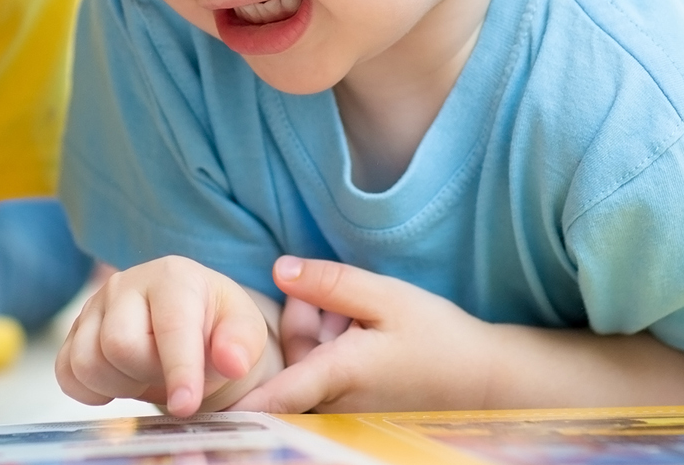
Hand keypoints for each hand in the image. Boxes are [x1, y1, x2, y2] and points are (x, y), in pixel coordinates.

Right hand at [56, 255, 278, 415]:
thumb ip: (241, 344)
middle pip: (119, 346)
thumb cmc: (216, 327)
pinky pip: (66, 373)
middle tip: (169, 374)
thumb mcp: (244, 331)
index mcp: (173, 277)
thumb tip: (232, 361)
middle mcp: (125, 284)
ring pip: (87, 362)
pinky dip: (91, 390)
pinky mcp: (74, 332)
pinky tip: (121, 381)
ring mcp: (94, 307)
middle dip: (148, 374)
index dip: (179, 371)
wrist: (189, 327)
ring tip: (147, 375)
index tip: (186, 405)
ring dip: (120, 385)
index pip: (170, 327)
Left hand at [232, 256, 497, 412]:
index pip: (276, 394)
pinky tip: (361, 334)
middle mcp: (335, 403)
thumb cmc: (438, 338)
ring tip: (356, 317)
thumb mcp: (387, 297)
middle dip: (300, 325)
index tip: (199, 409)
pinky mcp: (354, 413)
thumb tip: (278, 269)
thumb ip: (331, 283)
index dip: (239, 401)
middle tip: (335, 301)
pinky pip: (324, 381)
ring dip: (318, 338)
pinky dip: (331, 354)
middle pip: (287, 365)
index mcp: (340, 374)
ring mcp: (344, 413)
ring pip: (305, 371)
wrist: (484, 382)